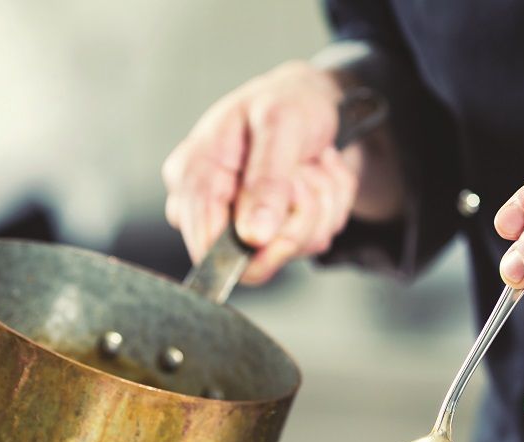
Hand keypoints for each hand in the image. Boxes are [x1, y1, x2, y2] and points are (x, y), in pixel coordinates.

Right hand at [162, 61, 359, 283]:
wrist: (320, 103)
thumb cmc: (289, 102)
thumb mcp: (280, 125)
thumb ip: (266, 182)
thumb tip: (252, 236)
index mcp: (194, 174)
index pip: (205, 246)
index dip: (250, 251)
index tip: (285, 231)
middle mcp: (211, 204)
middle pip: (253, 258)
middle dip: (297, 216)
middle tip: (304, 171)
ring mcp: (243, 222)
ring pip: (292, 248)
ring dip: (320, 206)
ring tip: (313, 165)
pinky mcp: (274, 230)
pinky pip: (312, 241)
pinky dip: (329, 208)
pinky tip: (318, 175)